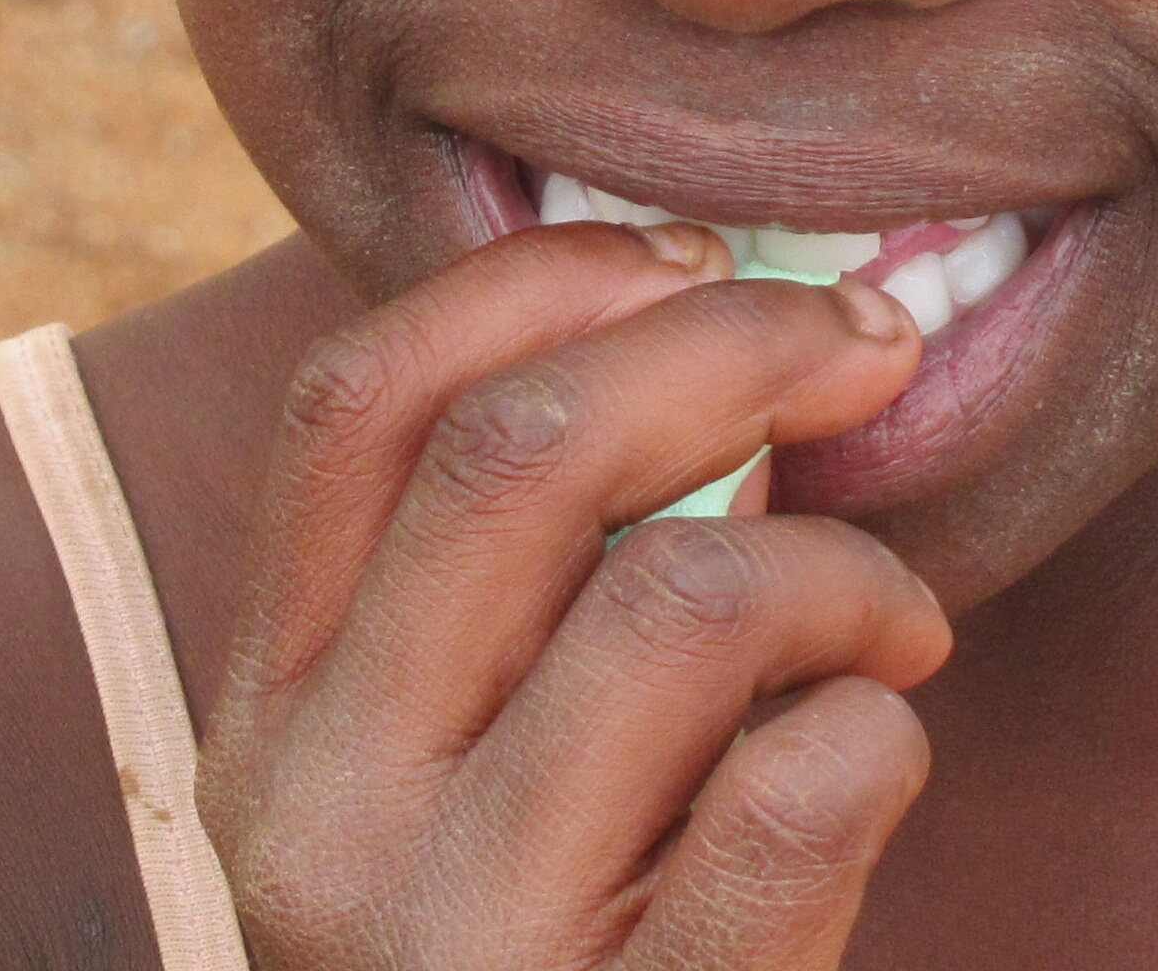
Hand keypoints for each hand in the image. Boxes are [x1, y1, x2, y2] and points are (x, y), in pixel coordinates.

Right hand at [197, 219, 946, 969]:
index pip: (353, 403)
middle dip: (740, 345)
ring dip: (847, 567)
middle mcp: (323, 820)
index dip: (541, 280)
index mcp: (265, 726)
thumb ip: (502, 599)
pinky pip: (804, 786)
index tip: (693, 255)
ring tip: (893, 621)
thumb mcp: (435, 794)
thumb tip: (708, 326)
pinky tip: (873, 755)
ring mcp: (463, 942)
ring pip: (687, 599)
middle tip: (867, 350)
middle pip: (525, 454)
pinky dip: (883, 732)